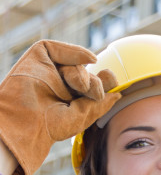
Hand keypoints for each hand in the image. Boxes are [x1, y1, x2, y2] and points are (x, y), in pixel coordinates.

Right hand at [0, 40, 120, 174]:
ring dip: (83, 76)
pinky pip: (61, 49)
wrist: (28, 122)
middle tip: (94, 94)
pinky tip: (91, 59)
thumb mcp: (84, 116)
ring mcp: (50, 70)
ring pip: (77, 65)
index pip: (94, 87)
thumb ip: (100, 104)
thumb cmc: (52, 125)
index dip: (105, 85)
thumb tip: (118, 93)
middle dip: (96, 84)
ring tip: (80, 89)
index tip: (115, 87)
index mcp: (72, 100)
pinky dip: (76, 52)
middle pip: (89, 75)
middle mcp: (62, 84)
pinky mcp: (39, 57)